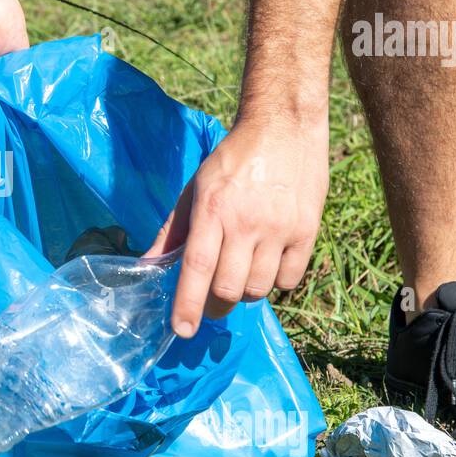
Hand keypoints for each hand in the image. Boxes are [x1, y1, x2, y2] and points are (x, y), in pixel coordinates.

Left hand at [144, 115, 328, 336]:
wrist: (283, 127)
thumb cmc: (232, 159)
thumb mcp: (194, 187)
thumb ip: (172, 230)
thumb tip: (148, 264)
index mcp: (212, 210)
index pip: (197, 267)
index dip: (188, 304)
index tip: (182, 330)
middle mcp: (246, 222)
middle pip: (229, 288)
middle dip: (216, 303)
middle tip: (212, 299)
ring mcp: (279, 228)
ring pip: (259, 289)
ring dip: (245, 292)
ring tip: (241, 271)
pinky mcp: (307, 231)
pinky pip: (289, 280)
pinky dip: (275, 282)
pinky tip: (267, 263)